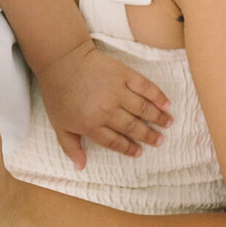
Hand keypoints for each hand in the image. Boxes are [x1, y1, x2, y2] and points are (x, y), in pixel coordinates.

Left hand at [36, 39, 171, 167]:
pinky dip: (157, 96)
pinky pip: (144, 87)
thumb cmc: (58, 93)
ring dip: (157, 118)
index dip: (129, 148)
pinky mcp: (123, 74)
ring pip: (142, 109)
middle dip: (148, 136)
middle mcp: (106, 110)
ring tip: (168, 124)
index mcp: (91, 125)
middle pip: (132, 127)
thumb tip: (80, 167)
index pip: (115, 141)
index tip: (139, 152)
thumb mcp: (58, 124)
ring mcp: (116, 91)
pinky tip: (166, 103)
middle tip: (159, 141)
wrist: (61, 59)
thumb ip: (70, 147)